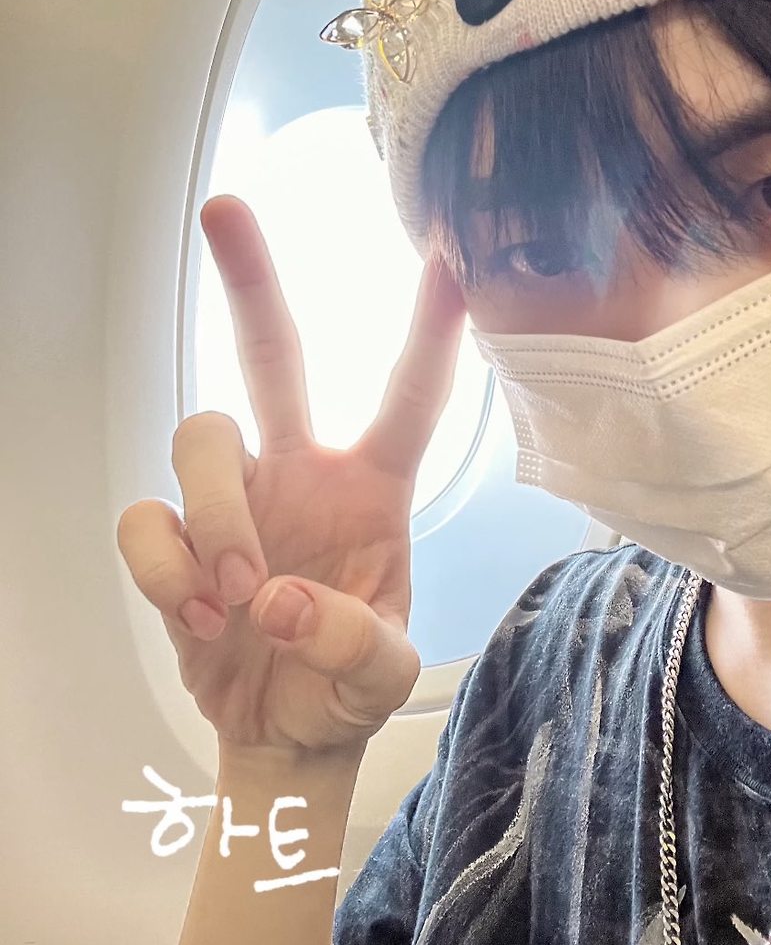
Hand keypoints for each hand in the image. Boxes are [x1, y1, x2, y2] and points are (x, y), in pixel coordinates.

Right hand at [117, 195, 466, 756]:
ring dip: (218, 516)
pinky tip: (200, 615)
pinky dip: (167, 568)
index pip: (409, 399)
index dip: (429, 334)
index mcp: (373, 489)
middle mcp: (301, 471)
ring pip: (202, 433)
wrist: (282, 735)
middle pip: (271, 354)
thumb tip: (278, 600)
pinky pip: (147, 517)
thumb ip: (351, 645)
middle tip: (226, 208)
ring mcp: (234, 498)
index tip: (448, 262)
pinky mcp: (177, 537)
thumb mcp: (380, 678)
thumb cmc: (344, 688)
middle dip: (251, 282)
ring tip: (238, 599)